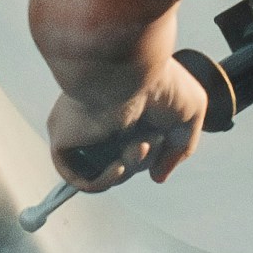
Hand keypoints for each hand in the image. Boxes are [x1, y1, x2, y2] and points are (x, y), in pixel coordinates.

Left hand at [46, 60, 209, 192]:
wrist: (129, 71)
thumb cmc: (159, 82)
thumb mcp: (190, 113)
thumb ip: (180, 148)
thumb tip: (157, 177)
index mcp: (125, 108)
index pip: (135, 144)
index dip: (152, 152)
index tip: (162, 141)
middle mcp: (101, 118)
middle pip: (121, 159)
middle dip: (142, 159)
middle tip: (148, 140)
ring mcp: (80, 129)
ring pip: (102, 169)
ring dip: (128, 168)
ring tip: (137, 146)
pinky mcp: (62, 139)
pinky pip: (76, 177)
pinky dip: (101, 181)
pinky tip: (118, 165)